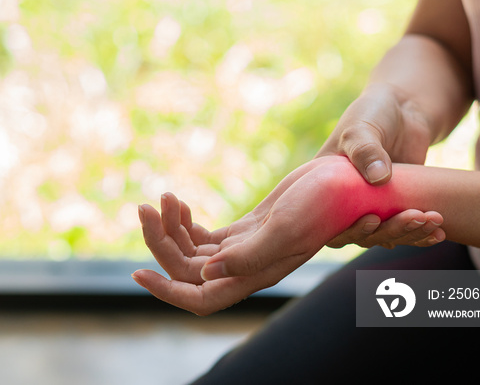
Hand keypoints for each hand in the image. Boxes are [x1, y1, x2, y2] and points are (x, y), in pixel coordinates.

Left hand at [132, 157, 350, 314]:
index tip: (138, 273)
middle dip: (161, 241)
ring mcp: (243, 250)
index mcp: (255, 274)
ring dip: (170, 227)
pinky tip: (179, 202)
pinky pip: (202, 236)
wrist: (341, 181)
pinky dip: (185, 221)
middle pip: (188, 268)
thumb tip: (206, 275)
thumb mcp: (286, 227)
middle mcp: (246, 267)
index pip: (201, 298)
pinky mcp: (243, 231)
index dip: (168, 291)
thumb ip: (248, 256)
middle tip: (145, 206)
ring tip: (163, 197)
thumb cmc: (323, 203)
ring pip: (192, 251)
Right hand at [317, 83, 443, 247]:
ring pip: (384, 236)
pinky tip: (438, 232)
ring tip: (432, 221)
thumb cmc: (372, 113)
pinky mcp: (393, 209)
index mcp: (323, 188)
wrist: (404, 109)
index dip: (347, 230)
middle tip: (414, 216)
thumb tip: (380, 178)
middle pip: (360, 235)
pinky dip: (420, 234)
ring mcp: (369, 208)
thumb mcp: (361, 128)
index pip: (326, 223)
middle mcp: (343, 204)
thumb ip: (366, 150)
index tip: (371, 220)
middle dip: (388, 231)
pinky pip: (403, 230)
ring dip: (408, 234)